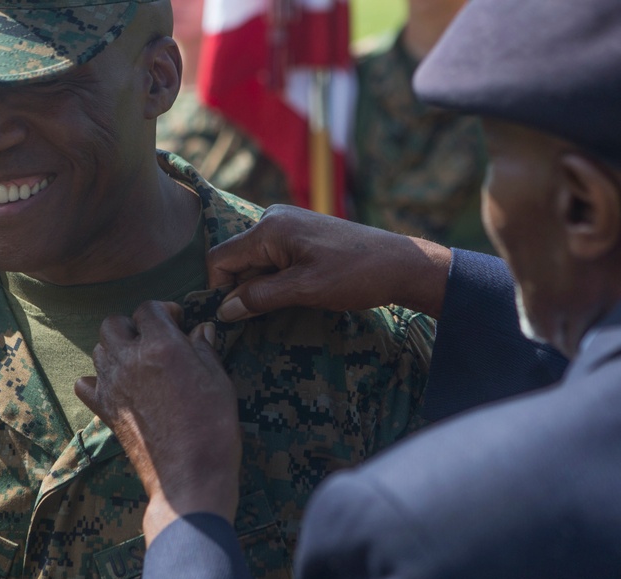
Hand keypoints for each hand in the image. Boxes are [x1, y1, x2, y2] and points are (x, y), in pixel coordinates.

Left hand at [75, 301, 242, 543]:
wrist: (189, 475)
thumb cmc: (212, 427)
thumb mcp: (219, 381)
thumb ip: (205, 350)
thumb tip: (201, 330)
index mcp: (162, 345)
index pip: (149, 308)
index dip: (164, 311)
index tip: (178, 322)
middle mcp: (130, 360)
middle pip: (114, 324)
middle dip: (133, 326)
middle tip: (155, 339)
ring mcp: (113, 386)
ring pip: (99, 349)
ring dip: (117, 349)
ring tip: (139, 361)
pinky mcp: (105, 410)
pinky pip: (85, 384)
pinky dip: (96, 379)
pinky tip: (116, 385)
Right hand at [207, 205, 452, 321]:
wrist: (400, 264)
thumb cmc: (354, 275)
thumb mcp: (303, 290)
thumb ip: (259, 298)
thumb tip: (223, 310)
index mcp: (269, 228)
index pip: (220, 258)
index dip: (220, 290)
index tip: (235, 316)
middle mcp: (273, 219)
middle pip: (236, 259)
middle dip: (244, 289)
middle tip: (267, 314)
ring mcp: (287, 225)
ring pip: (254, 262)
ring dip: (262, 287)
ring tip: (291, 301)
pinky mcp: (300, 234)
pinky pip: (272, 259)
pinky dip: (276, 279)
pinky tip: (297, 292)